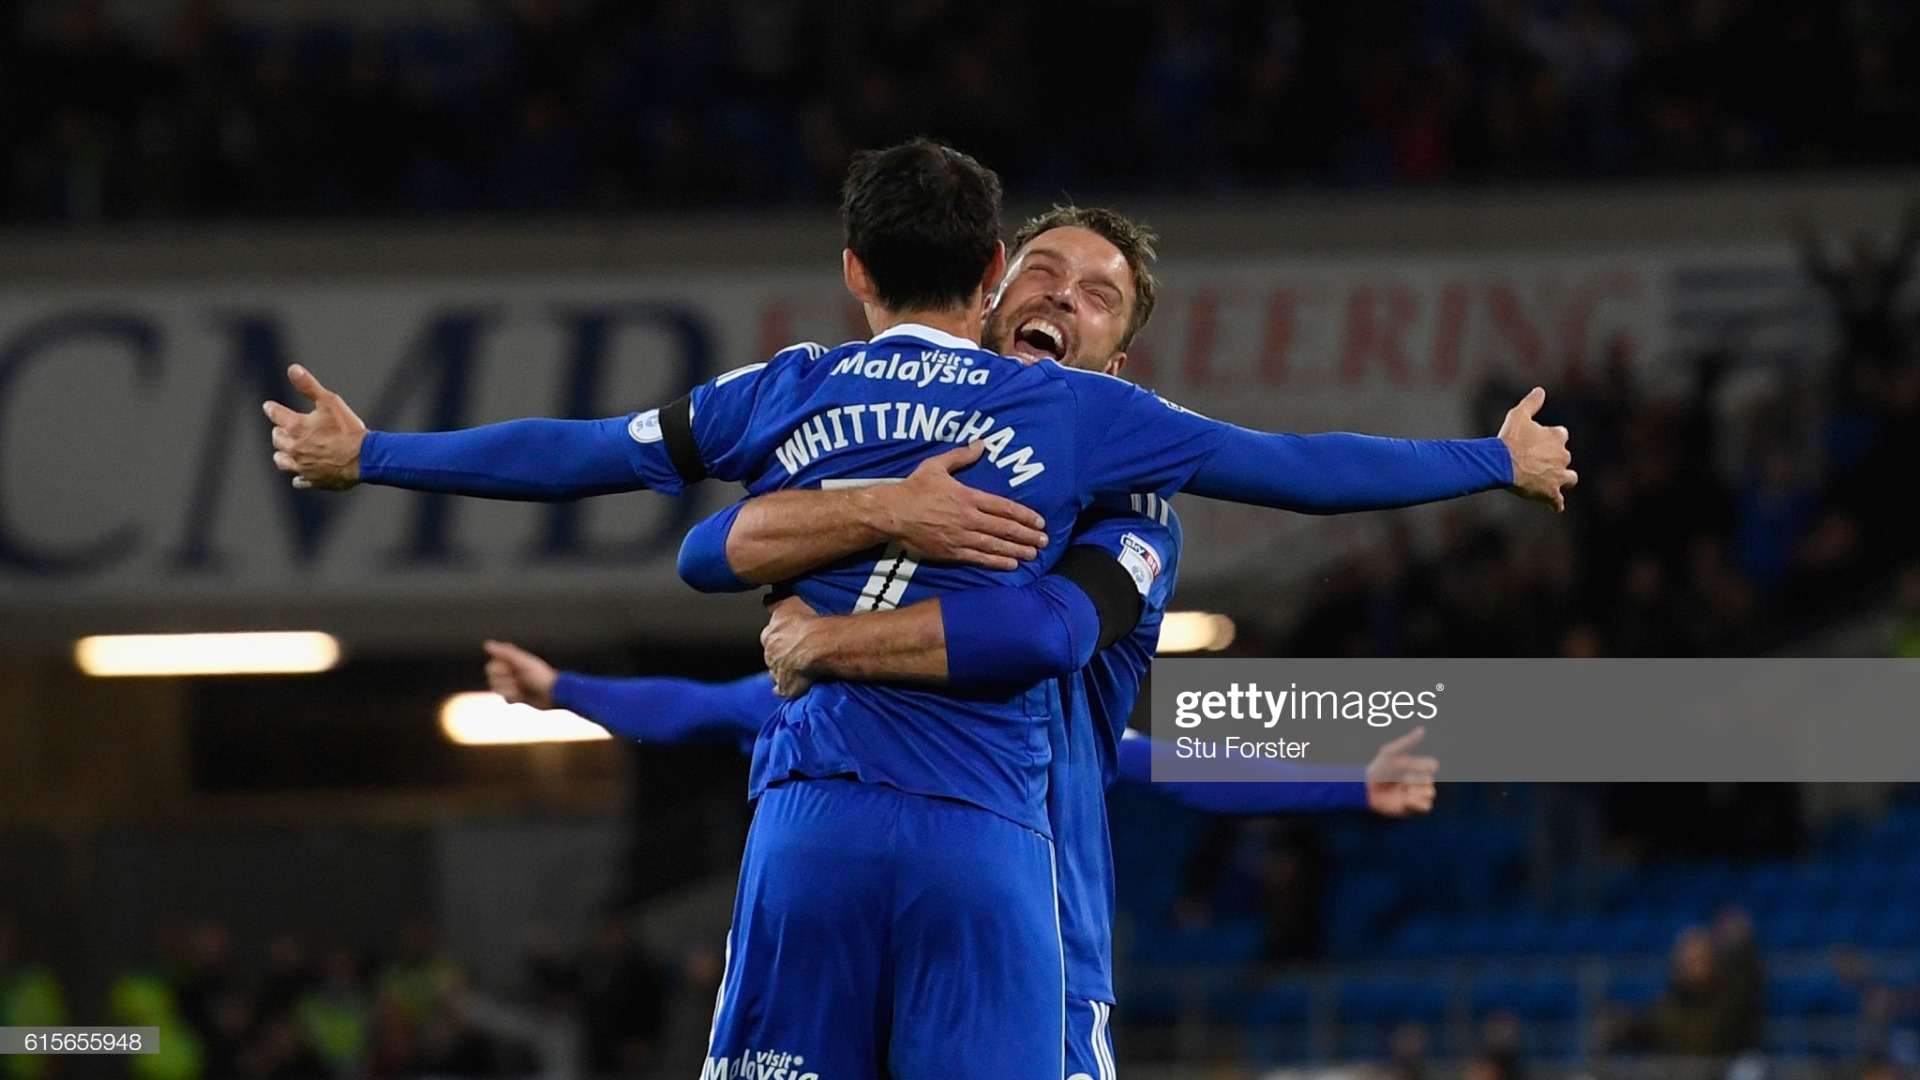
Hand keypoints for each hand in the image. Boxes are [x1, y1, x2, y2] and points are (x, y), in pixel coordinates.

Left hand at [262, 364, 367, 489]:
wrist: (364, 458)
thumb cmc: (348, 429)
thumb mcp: (330, 401)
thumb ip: (309, 386)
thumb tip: (293, 369)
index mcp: (297, 427)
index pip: (276, 415)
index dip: (272, 409)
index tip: (269, 406)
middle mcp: (295, 448)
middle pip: (278, 440)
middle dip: (279, 433)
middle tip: (281, 430)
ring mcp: (303, 466)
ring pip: (282, 461)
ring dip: (282, 455)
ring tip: (284, 452)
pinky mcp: (314, 480)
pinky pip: (299, 481)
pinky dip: (298, 477)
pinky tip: (300, 476)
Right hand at [483, 639, 557, 709]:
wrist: (554, 694)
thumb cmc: (541, 676)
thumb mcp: (523, 663)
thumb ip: (505, 653)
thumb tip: (486, 644)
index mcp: (512, 660)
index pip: (491, 667)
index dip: (498, 671)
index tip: (510, 671)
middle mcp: (511, 671)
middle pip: (492, 678)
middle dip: (504, 682)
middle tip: (517, 682)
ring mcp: (513, 683)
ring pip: (497, 689)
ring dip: (508, 691)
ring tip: (521, 691)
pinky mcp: (517, 696)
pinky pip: (505, 698)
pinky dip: (512, 698)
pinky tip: (522, 697)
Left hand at [761, 595, 820, 697]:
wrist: (817, 646)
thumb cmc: (806, 623)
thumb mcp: (789, 603)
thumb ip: (775, 601)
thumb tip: (767, 598)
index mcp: (769, 634)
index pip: (768, 633)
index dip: (776, 634)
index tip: (781, 634)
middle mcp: (769, 653)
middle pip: (771, 653)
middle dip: (779, 653)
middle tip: (793, 651)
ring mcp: (776, 672)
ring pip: (775, 671)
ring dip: (782, 670)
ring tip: (795, 669)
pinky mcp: (786, 687)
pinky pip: (782, 690)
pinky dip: (785, 688)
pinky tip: (790, 687)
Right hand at [873, 442, 1047, 568]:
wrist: (893, 514)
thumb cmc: (914, 488)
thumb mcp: (936, 466)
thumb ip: (961, 456)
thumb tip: (981, 444)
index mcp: (969, 497)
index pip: (1004, 507)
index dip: (1025, 515)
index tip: (1040, 522)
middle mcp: (970, 518)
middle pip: (1005, 528)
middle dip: (1027, 536)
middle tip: (1044, 541)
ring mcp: (961, 537)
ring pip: (996, 546)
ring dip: (1017, 551)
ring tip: (1034, 555)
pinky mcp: (952, 552)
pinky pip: (979, 558)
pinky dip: (997, 562)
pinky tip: (1011, 565)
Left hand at [1365, 726, 1438, 817]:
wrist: (1367, 790)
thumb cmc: (1378, 769)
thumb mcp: (1391, 752)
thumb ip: (1408, 741)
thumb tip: (1422, 728)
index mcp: (1416, 767)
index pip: (1433, 765)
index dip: (1421, 766)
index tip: (1405, 766)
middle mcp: (1418, 781)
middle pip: (1432, 780)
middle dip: (1415, 779)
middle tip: (1401, 780)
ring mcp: (1416, 795)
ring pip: (1430, 794)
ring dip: (1415, 791)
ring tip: (1402, 792)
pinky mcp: (1413, 808)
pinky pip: (1427, 806)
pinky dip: (1415, 803)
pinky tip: (1404, 801)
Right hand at [1498, 387, 1576, 511]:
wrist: (1502, 464)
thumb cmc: (1509, 439)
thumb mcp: (1518, 415)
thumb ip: (1532, 402)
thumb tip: (1540, 390)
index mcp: (1557, 437)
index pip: (1561, 435)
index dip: (1550, 438)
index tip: (1538, 441)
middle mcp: (1563, 456)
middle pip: (1564, 457)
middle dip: (1554, 459)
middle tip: (1536, 462)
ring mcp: (1558, 476)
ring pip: (1569, 479)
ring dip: (1562, 480)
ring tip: (1551, 482)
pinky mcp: (1551, 493)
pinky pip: (1558, 502)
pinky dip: (1555, 504)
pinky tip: (1553, 505)